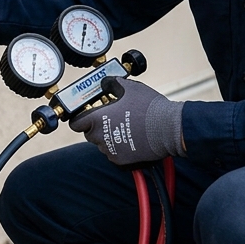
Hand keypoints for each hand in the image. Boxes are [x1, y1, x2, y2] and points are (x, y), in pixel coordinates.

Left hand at [69, 78, 185, 165]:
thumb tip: (106, 82)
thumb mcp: (129, 87)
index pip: (75, 123)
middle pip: (89, 133)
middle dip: (96, 126)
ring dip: (108, 137)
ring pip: (102, 144)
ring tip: (125, 127)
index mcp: (97, 119)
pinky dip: (119, 147)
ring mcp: (110, 151)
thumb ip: (112, 83)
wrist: (169, 128)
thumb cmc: (149, 107)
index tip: (87, 114)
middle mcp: (100, 137)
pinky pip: (114, 154)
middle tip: (110, 117)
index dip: (80, 118)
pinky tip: (132, 138)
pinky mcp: (121, 161)